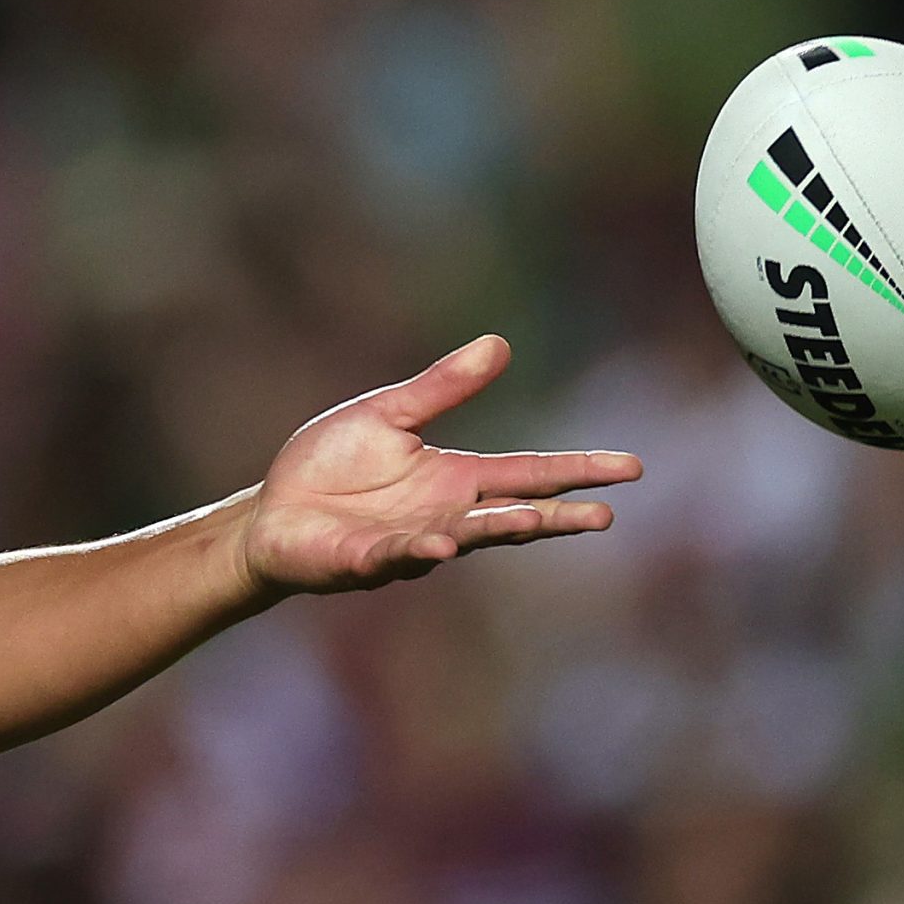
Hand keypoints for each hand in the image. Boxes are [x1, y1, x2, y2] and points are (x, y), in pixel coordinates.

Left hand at [240, 335, 638, 597]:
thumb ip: (442, 388)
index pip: (529, 472)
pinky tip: (440, 544)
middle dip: (556, 516)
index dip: (578, 470)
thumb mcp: (387, 415)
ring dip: (496, 531)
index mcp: (455, 478)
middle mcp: (445, 516)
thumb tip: (499, 343)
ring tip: (535, 522)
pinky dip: (418, 551)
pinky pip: (396, 556)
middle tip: (604, 515)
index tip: (631, 467)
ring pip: (463, 539)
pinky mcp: (363, 560)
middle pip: (512, 515)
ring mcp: (409, 544)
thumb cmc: (330, 466)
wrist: (272, 512)